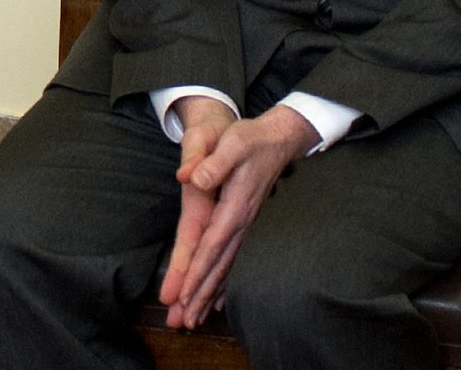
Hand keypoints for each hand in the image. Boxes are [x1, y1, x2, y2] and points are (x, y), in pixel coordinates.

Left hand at [163, 105, 318, 328]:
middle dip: (200, 295)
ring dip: (210, 295)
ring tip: (194, 320)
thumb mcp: (231, 142)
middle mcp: (241, 222)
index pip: (211, 245)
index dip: (197, 272)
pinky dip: (224, 282)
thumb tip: (191, 179)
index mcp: (235, 206)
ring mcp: (245, 225)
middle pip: (219, 266)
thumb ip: (211, 162)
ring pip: (226, 267)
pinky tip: (217, 301)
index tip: (183, 296)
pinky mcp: (244, 223)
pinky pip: (233, 260)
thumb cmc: (250, 138)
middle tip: (182, 323)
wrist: (278, 138)